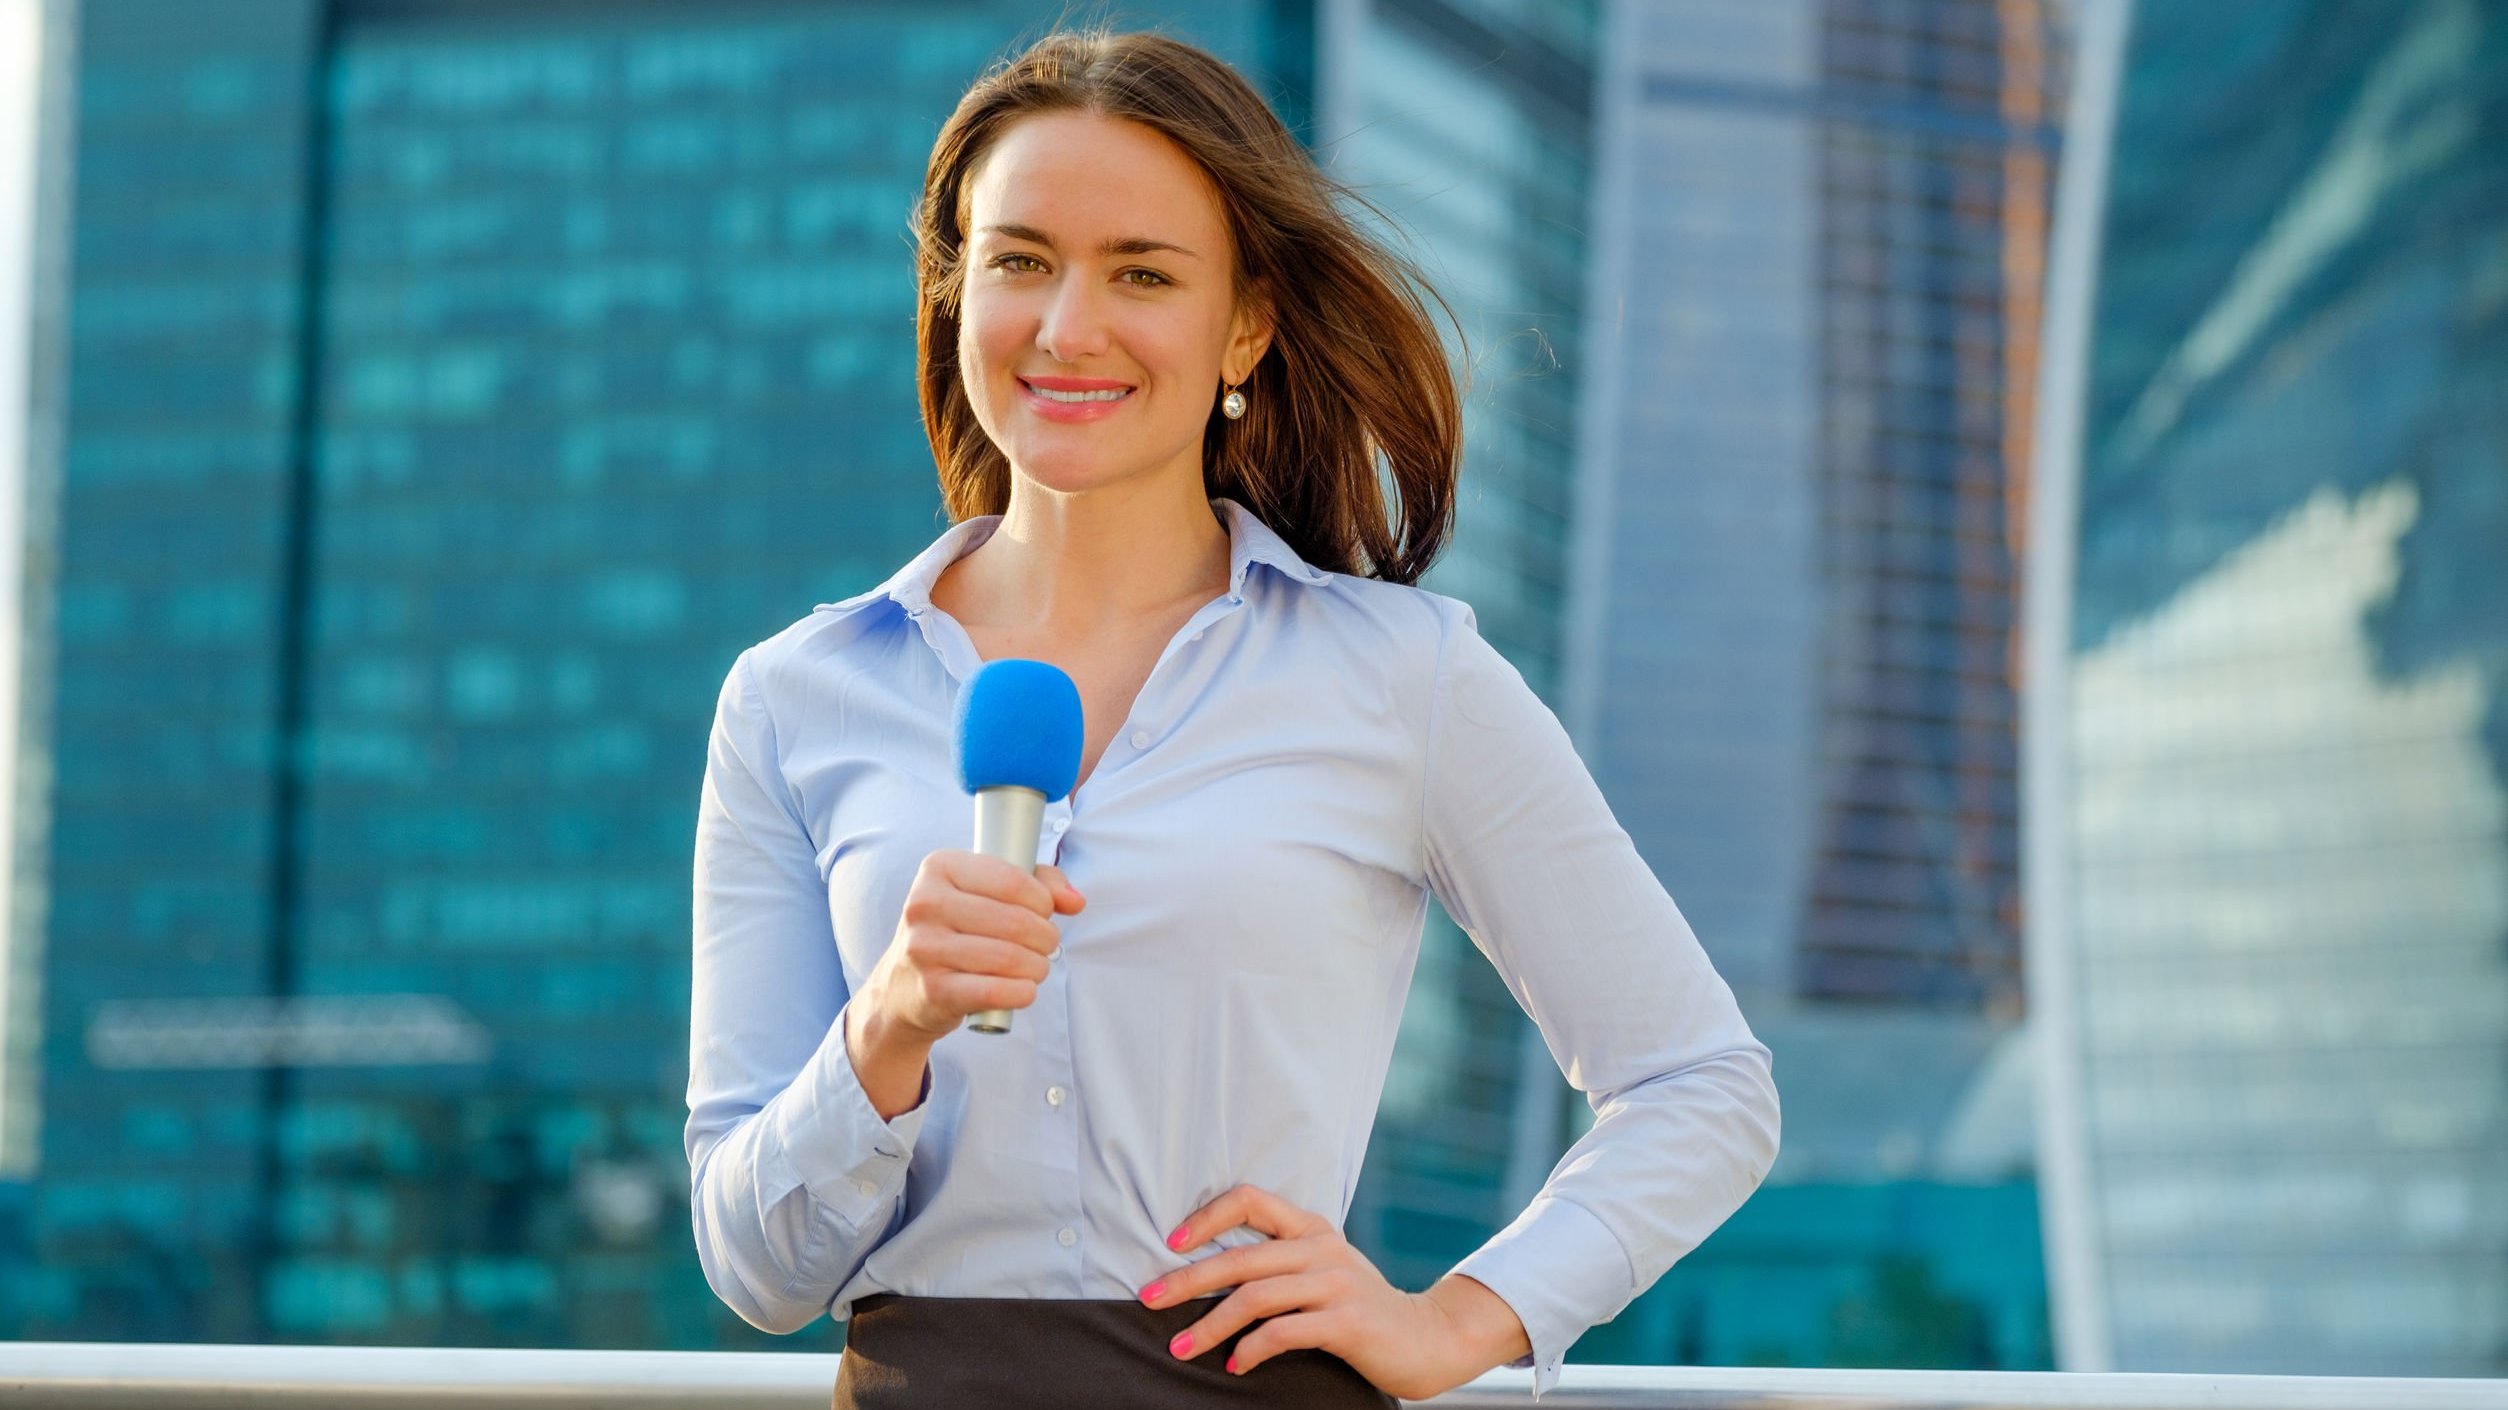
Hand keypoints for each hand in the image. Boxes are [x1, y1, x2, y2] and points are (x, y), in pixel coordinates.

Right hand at [857, 850, 1084, 1045]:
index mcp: (939, 868)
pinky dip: (1022, 992)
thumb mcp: (987, 892)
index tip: (1044, 913)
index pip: (1013, 880)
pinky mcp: (932, 989)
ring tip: (1036, 966)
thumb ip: (1039, 883)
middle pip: (1016, 921)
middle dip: (1046, 937)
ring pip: (1010, 957)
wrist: (903, 987)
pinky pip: (996, 990)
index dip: (1043, 901)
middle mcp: (924, 904)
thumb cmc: (956, 930)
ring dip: (1037, 966)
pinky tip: (1024, 988)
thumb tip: (1075, 901)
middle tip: (1045, 945)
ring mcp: (924, 948)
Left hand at [1138, 1184, 1525, 1401]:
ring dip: (1209, 1326)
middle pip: (1240, 1258)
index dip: (1207, 1217)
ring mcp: (1336, 1283)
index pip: (1251, 1199)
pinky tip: (1235, 1366)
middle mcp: (1321, 1248)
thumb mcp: (1325, 1269)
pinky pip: (1282, 1332)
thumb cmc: (1362, 1307)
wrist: (1427, 1338)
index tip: (1170, 1244)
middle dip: (1187, 1281)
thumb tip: (1210, 1273)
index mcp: (1312, 1228)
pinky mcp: (1346, 1321)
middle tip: (1148, 1300)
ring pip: (1254, 1298)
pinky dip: (1250, 1350)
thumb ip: (1282, 1262)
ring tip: (1180, 1348)